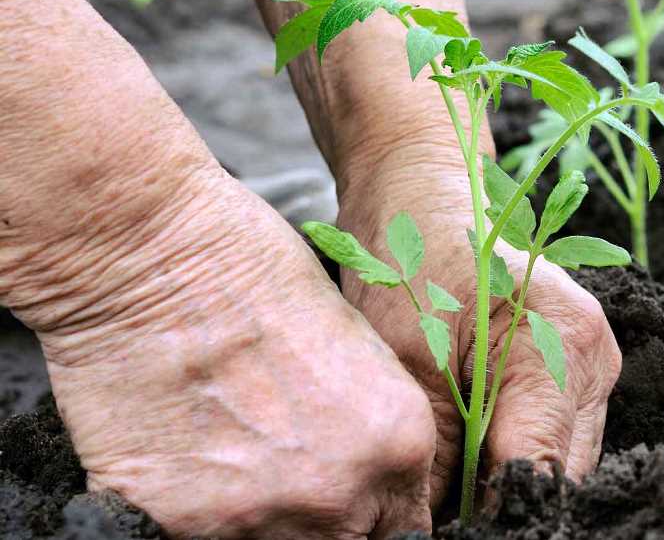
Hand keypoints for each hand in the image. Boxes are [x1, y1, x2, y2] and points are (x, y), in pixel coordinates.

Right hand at [7, 167, 435, 538]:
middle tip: (291, 474)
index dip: (378, 515)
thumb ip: (373, 422)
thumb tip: (368, 470)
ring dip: (262, 519)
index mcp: (399, 442)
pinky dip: (194, 514)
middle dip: (330, 523)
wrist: (153, 254)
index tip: (356, 502)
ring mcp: (259, 517)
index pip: (407, 528)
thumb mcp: (356, 340)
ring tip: (234, 459)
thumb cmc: (256, 268)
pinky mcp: (176, 524)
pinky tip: (185, 457)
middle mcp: (341, 493)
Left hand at [336, 146, 622, 506]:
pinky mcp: (576, 368)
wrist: (421, 194)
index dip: (494, 515)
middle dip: (504, 502)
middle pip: (561, 475)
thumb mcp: (409, 360)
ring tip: (450, 487)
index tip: (448, 528)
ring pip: (561, 462)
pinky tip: (470, 454)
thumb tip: (435, 527)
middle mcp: (595, 358)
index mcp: (563, 345)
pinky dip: (512, 453)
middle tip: (440, 514)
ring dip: (509, 480)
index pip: (540, 471)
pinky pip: (554, 435)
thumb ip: (437, 453)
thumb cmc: (411, 256)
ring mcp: (592, 364)